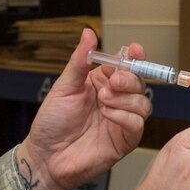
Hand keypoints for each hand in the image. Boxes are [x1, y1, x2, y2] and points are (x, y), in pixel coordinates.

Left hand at [17, 29, 150, 189]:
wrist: (46, 156)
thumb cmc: (52, 123)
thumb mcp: (64, 86)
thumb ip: (80, 61)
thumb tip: (88, 34)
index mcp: (101, 83)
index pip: (125, 65)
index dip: (134, 57)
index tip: (135, 51)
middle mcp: (115, 100)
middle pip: (139, 83)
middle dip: (129, 78)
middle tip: (113, 82)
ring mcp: (121, 120)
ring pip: (143, 103)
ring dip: (125, 99)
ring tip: (103, 102)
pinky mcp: (124, 140)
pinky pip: (137, 124)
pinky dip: (124, 116)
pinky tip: (107, 115)